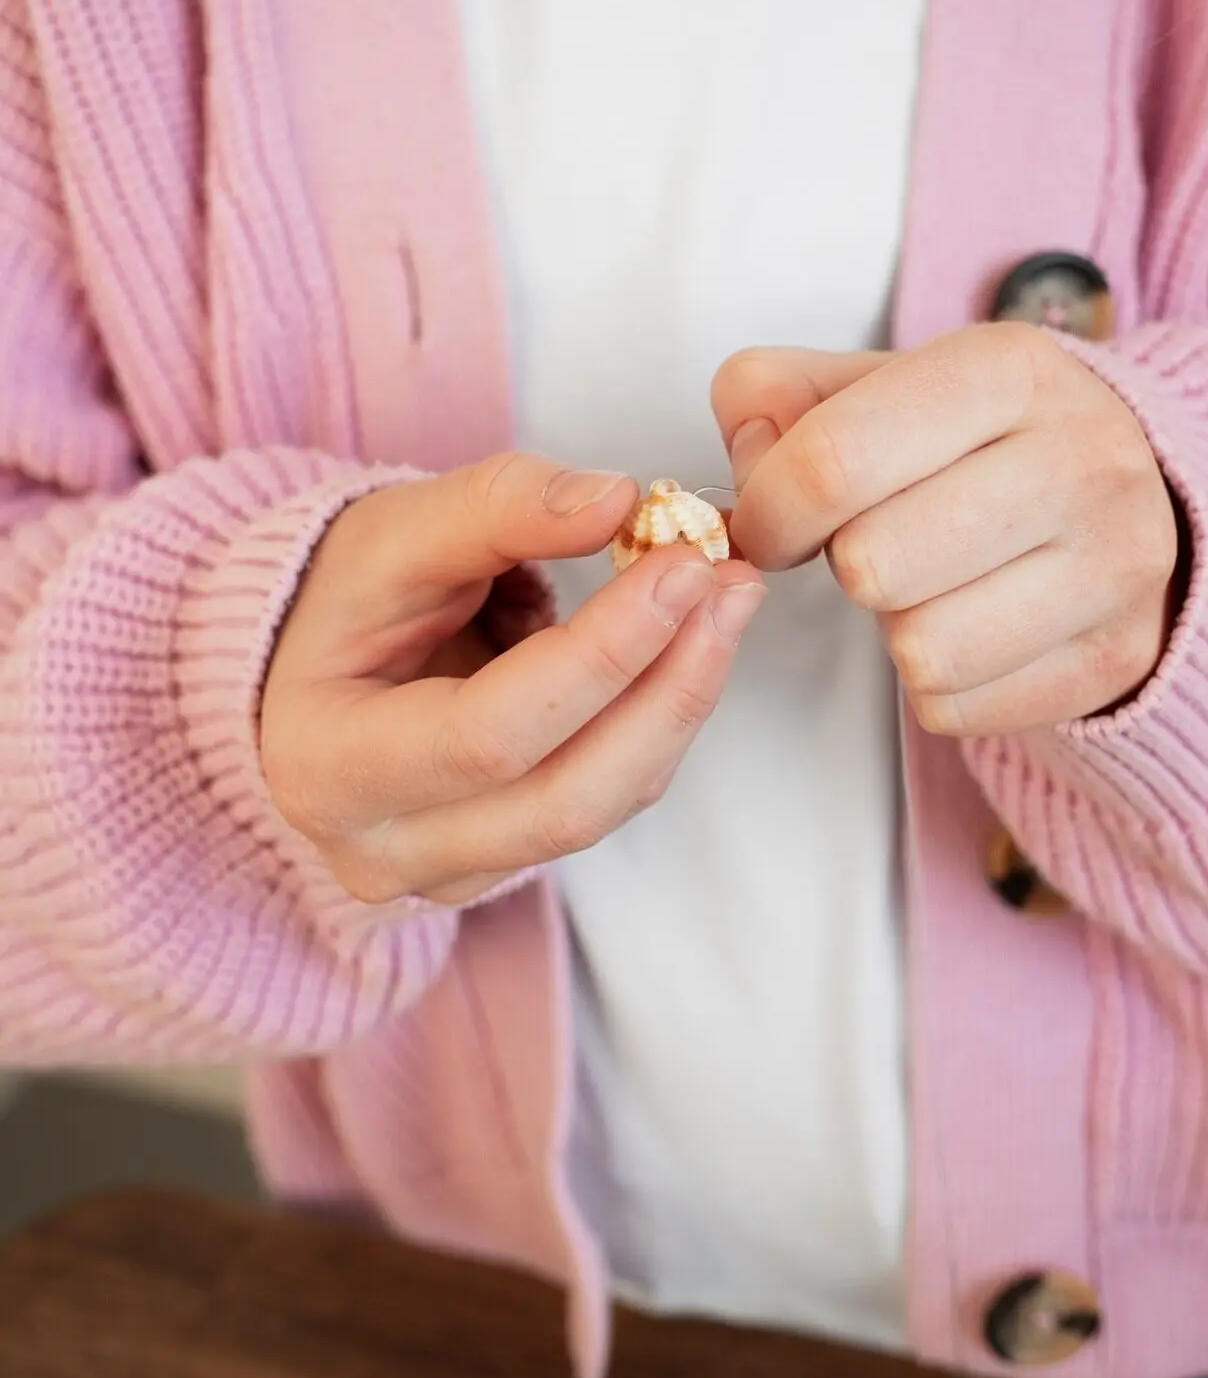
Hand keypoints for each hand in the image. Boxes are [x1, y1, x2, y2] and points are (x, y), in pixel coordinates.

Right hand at [260, 455, 764, 905]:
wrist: (307, 666)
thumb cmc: (340, 597)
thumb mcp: (392, 529)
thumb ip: (498, 507)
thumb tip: (621, 501)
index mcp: (329, 767)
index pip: (489, 735)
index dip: (602, 656)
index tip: (682, 565)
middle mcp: (382, 850)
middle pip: (565, 799)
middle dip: (668, 691)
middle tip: (730, 587)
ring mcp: (445, 876)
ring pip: (600, 810)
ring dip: (679, 703)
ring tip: (725, 602)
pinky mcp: (501, 869)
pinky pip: (604, 804)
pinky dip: (655, 723)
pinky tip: (687, 645)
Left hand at [713, 325, 1178, 736]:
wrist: (1144, 490)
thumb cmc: (981, 439)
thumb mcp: (884, 382)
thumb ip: (779, 397)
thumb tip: (749, 458)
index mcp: (1009, 370)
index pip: (834, 460)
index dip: (770, 509)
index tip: (773, 522)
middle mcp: (1080, 459)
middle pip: (872, 565)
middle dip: (845, 564)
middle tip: (871, 544)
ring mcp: (1114, 564)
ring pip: (919, 650)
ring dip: (895, 629)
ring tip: (929, 584)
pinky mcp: (1117, 655)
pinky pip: (959, 708)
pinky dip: (939, 684)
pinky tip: (970, 627)